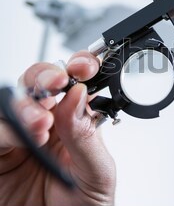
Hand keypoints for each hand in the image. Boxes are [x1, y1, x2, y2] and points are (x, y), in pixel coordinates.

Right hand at [0, 51, 115, 205]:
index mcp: (77, 126)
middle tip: (58, 81)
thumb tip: (79, 95)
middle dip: (47, 75)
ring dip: (27, 103)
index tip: (85, 66)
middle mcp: (47, 127)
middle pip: (39, 84)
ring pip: (13, 101)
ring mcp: (19, 139)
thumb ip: (87, 136)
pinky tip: (28, 138)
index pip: (76, 86)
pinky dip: (7, 129)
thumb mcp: (97, 175)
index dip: (79, 68)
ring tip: (42, 121)